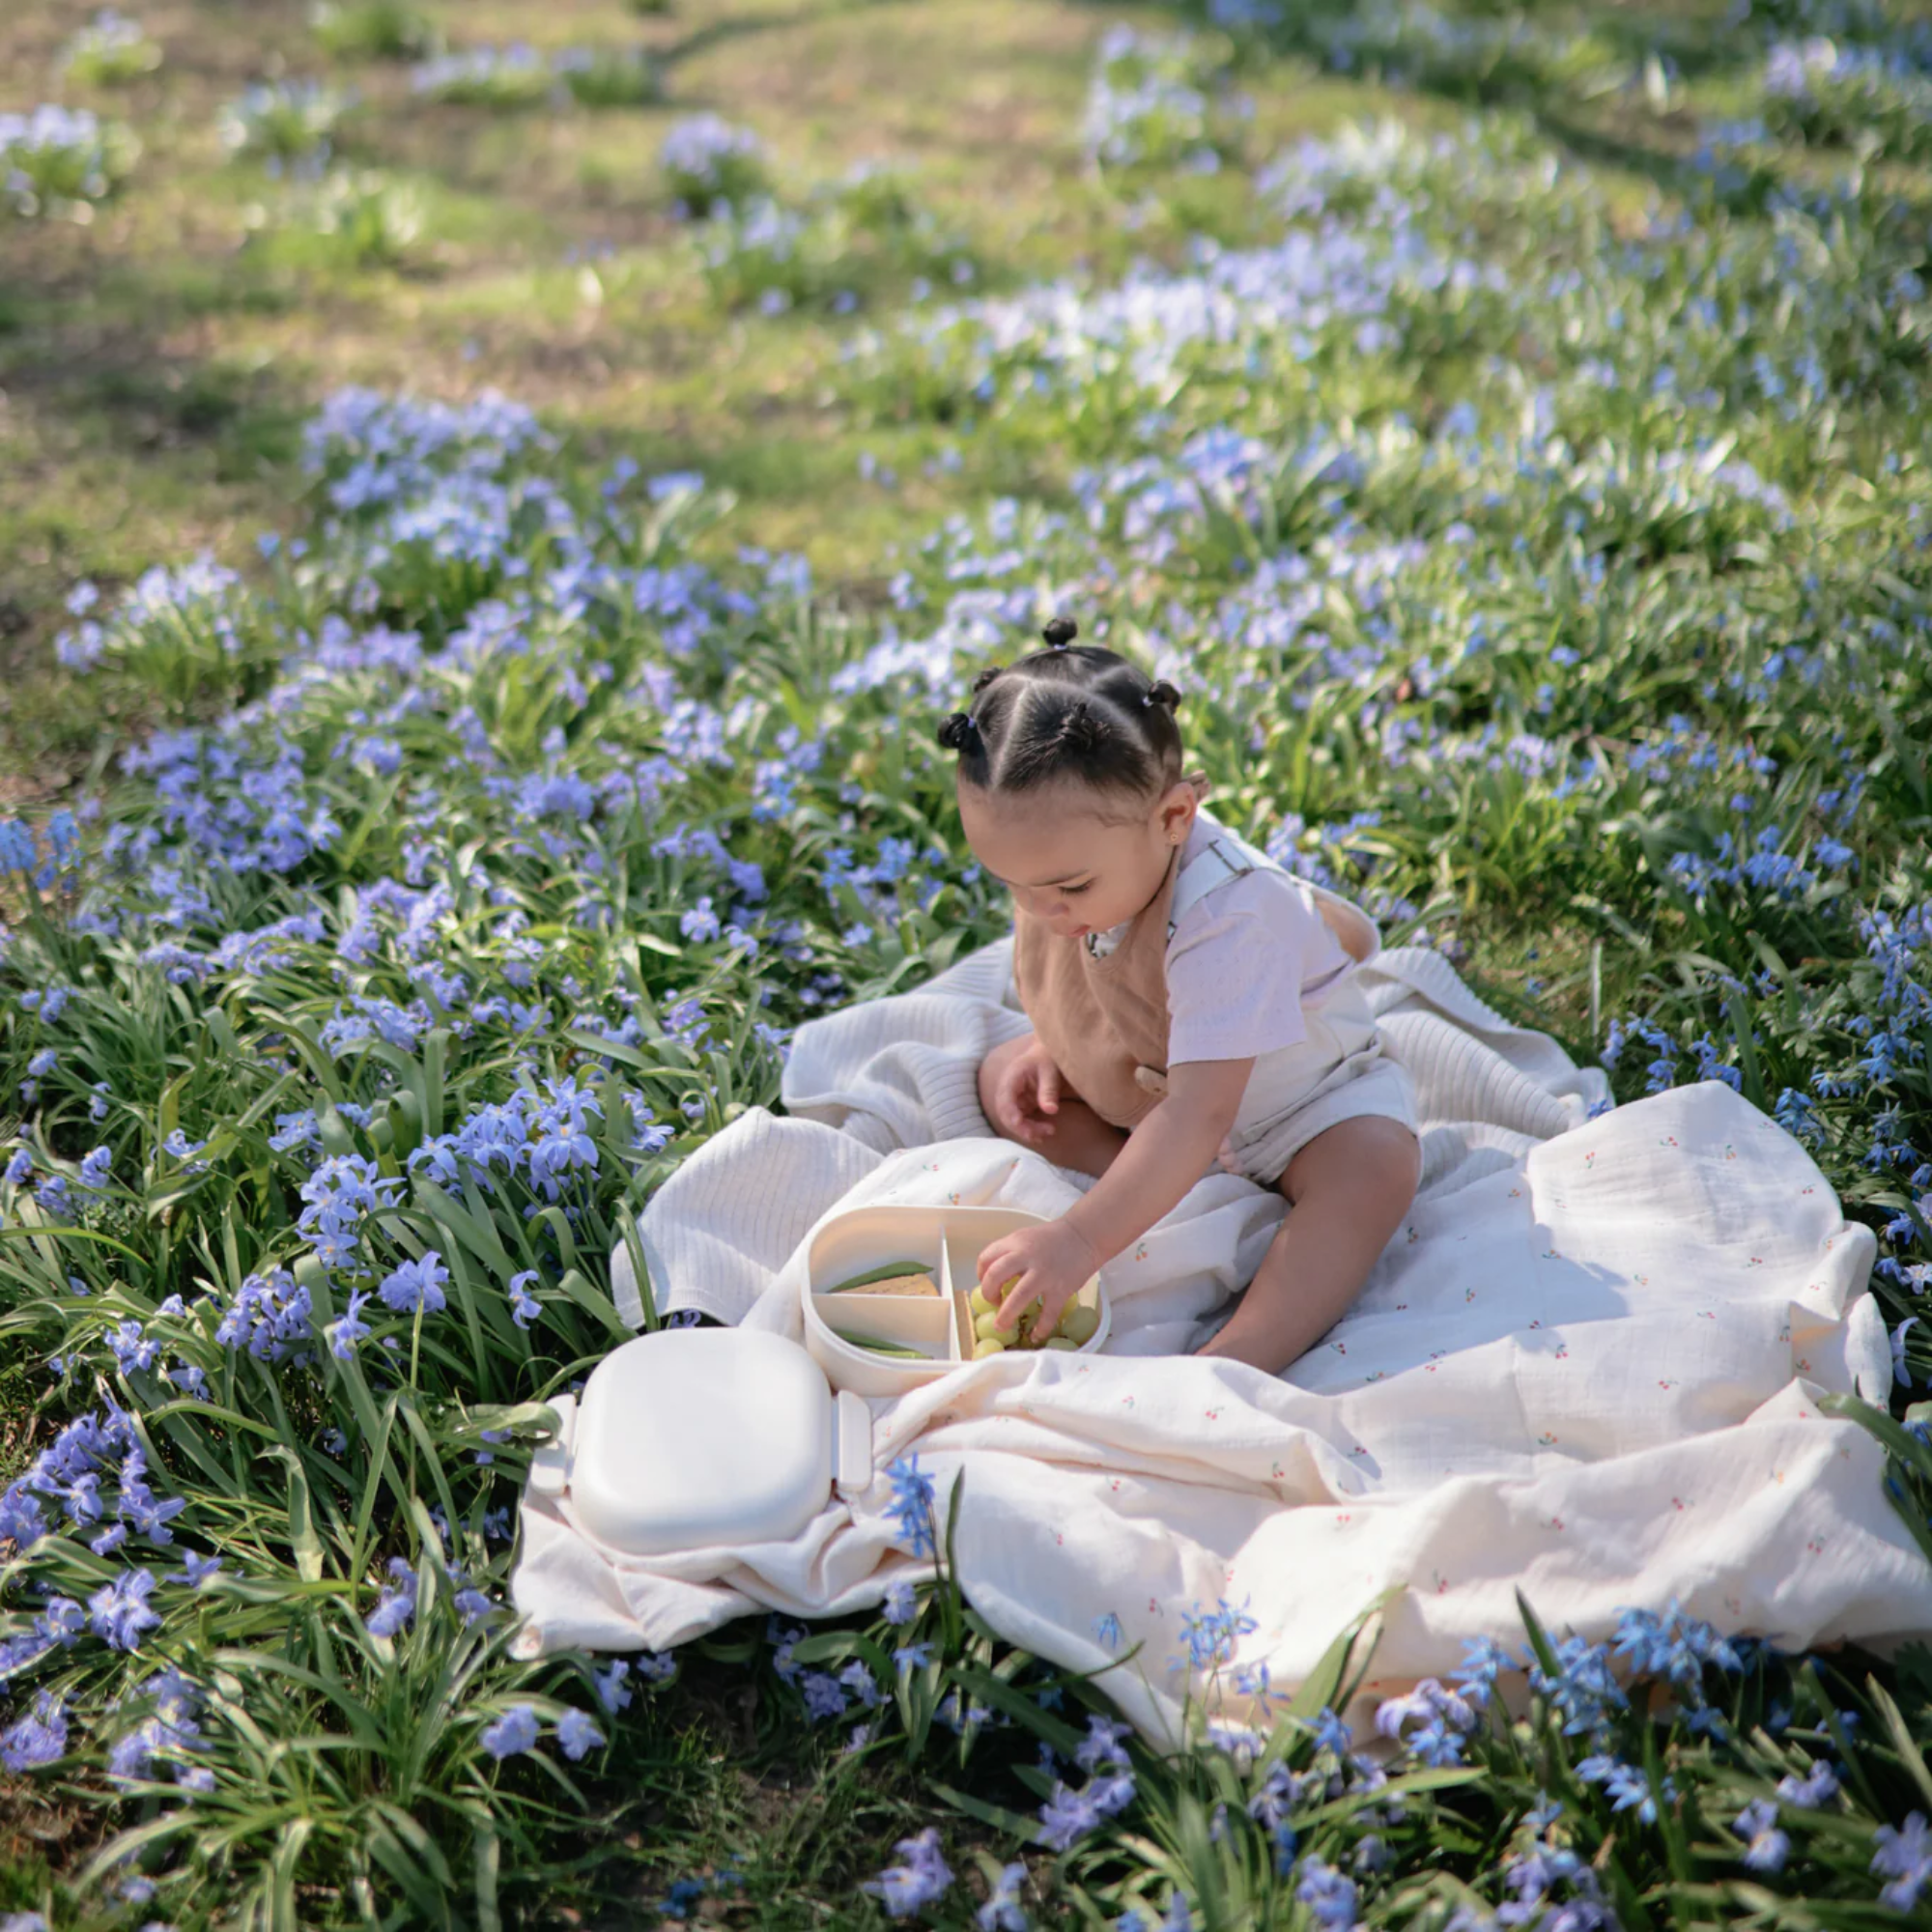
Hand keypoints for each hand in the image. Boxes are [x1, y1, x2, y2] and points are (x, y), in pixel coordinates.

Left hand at [978, 1219, 1102, 1339]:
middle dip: (988, 1294)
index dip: (981, 1275)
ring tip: (1002, 1326)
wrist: (1084, 1236)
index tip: (987, 1285)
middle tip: (994, 1304)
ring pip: (1018, 1297)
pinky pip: (1048, 1313)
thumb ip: (1010, 1254)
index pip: (986, 1258)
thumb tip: (994, 1279)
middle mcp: (1026, 1256)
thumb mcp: (1025, 1238)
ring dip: (1006, 1315)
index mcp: (1015, 1243)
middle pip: (995, 1276)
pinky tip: (1036, 1335)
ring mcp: (1044, 1273)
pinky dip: (1041, 1328)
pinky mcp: (1061, 1288)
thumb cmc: (1053, 1239)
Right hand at [989, 1037, 1065, 1146]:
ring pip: (1012, 1121)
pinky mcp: (1020, 1107)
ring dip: (1027, 1131)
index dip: (1009, 1110)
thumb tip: (1051, 1111)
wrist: (1047, 1056)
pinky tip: (1044, 1134)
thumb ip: (1049, 1090)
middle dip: (1020, 1127)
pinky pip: (1020, 1122)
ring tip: (1048, 1132)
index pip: (1005, 1096)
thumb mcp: (1050, 1071)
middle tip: (1039, 1135)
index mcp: (1012, 1077)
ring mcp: (1013, 1100)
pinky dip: (1030, 1130)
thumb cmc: (1047, 1059)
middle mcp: (1008, 1090)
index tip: (1018, 1121)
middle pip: (1005, 1113)